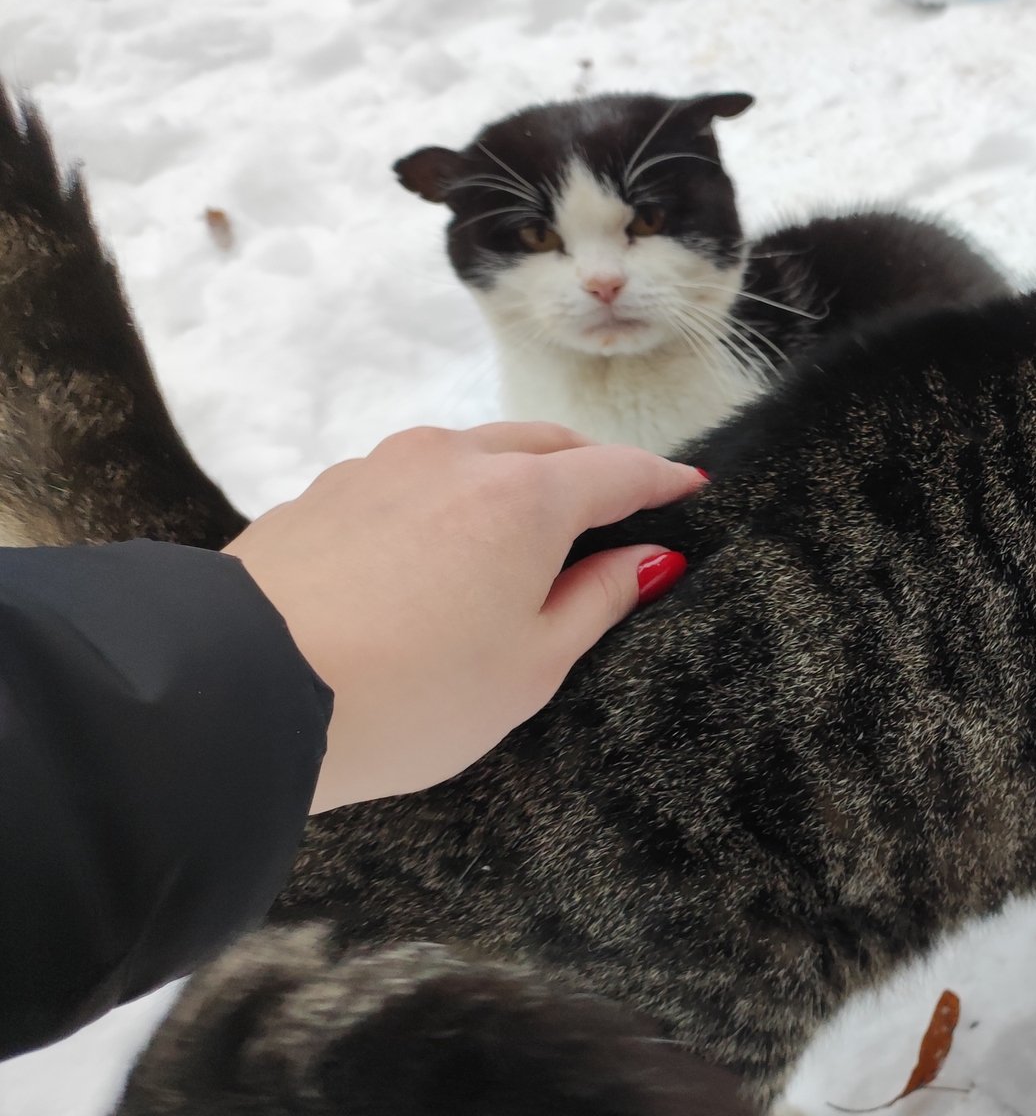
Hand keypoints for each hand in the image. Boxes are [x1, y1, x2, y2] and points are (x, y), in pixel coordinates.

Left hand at [223, 423, 704, 813]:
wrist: (240, 693)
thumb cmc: (404, 695)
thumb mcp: (531, 667)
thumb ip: (599, 601)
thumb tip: (648, 559)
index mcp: (525, 498)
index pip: (619, 472)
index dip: (663, 483)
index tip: (691, 491)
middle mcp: (456, 459)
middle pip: (546, 446)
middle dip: (588, 472)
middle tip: (615, 516)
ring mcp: (382, 467)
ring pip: (473, 454)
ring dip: (512, 483)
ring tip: (520, 542)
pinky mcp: (325, 492)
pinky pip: (409, 481)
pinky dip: (445, 503)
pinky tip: (436, 558)